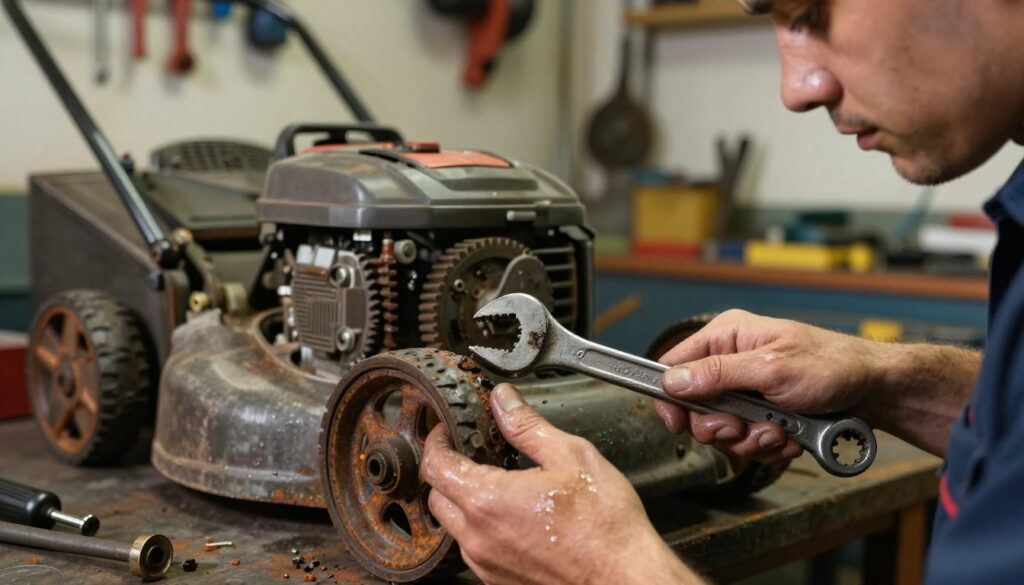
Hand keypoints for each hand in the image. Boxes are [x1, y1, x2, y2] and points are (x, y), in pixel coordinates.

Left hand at [420, 383, 700, 584]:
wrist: (626, 578)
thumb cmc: (605, 526)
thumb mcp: (570, 456)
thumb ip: (528, 426)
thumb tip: (503, 401)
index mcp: (487, 501)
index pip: (434, 465)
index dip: (437, 440)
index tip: (449, 430)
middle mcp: (478, 537)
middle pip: (437, 496)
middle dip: (447, 470)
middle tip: (472, 452)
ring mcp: (487, 564)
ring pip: (454, 526)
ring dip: (464, 501)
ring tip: (498, 483)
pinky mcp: (500, 581)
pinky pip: (475, 549)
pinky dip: (482, 528)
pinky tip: (514, 515)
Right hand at [655, 309, 884, 463]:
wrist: (875, 391)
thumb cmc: (832, 366)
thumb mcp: (771, 370)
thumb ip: (718, 375)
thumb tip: (672, 381)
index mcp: (727, 336)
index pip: (674, 366)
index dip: (671, 397)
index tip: (677, 423)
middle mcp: (732, 361)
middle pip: (695, 407)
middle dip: (721, 426)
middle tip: (742, 428)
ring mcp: (747, 391)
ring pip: (722, 430)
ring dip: (750, 439)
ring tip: (778, 430)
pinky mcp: (763, 414)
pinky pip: (747, 441)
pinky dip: (767, 446)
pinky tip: (788, 436)